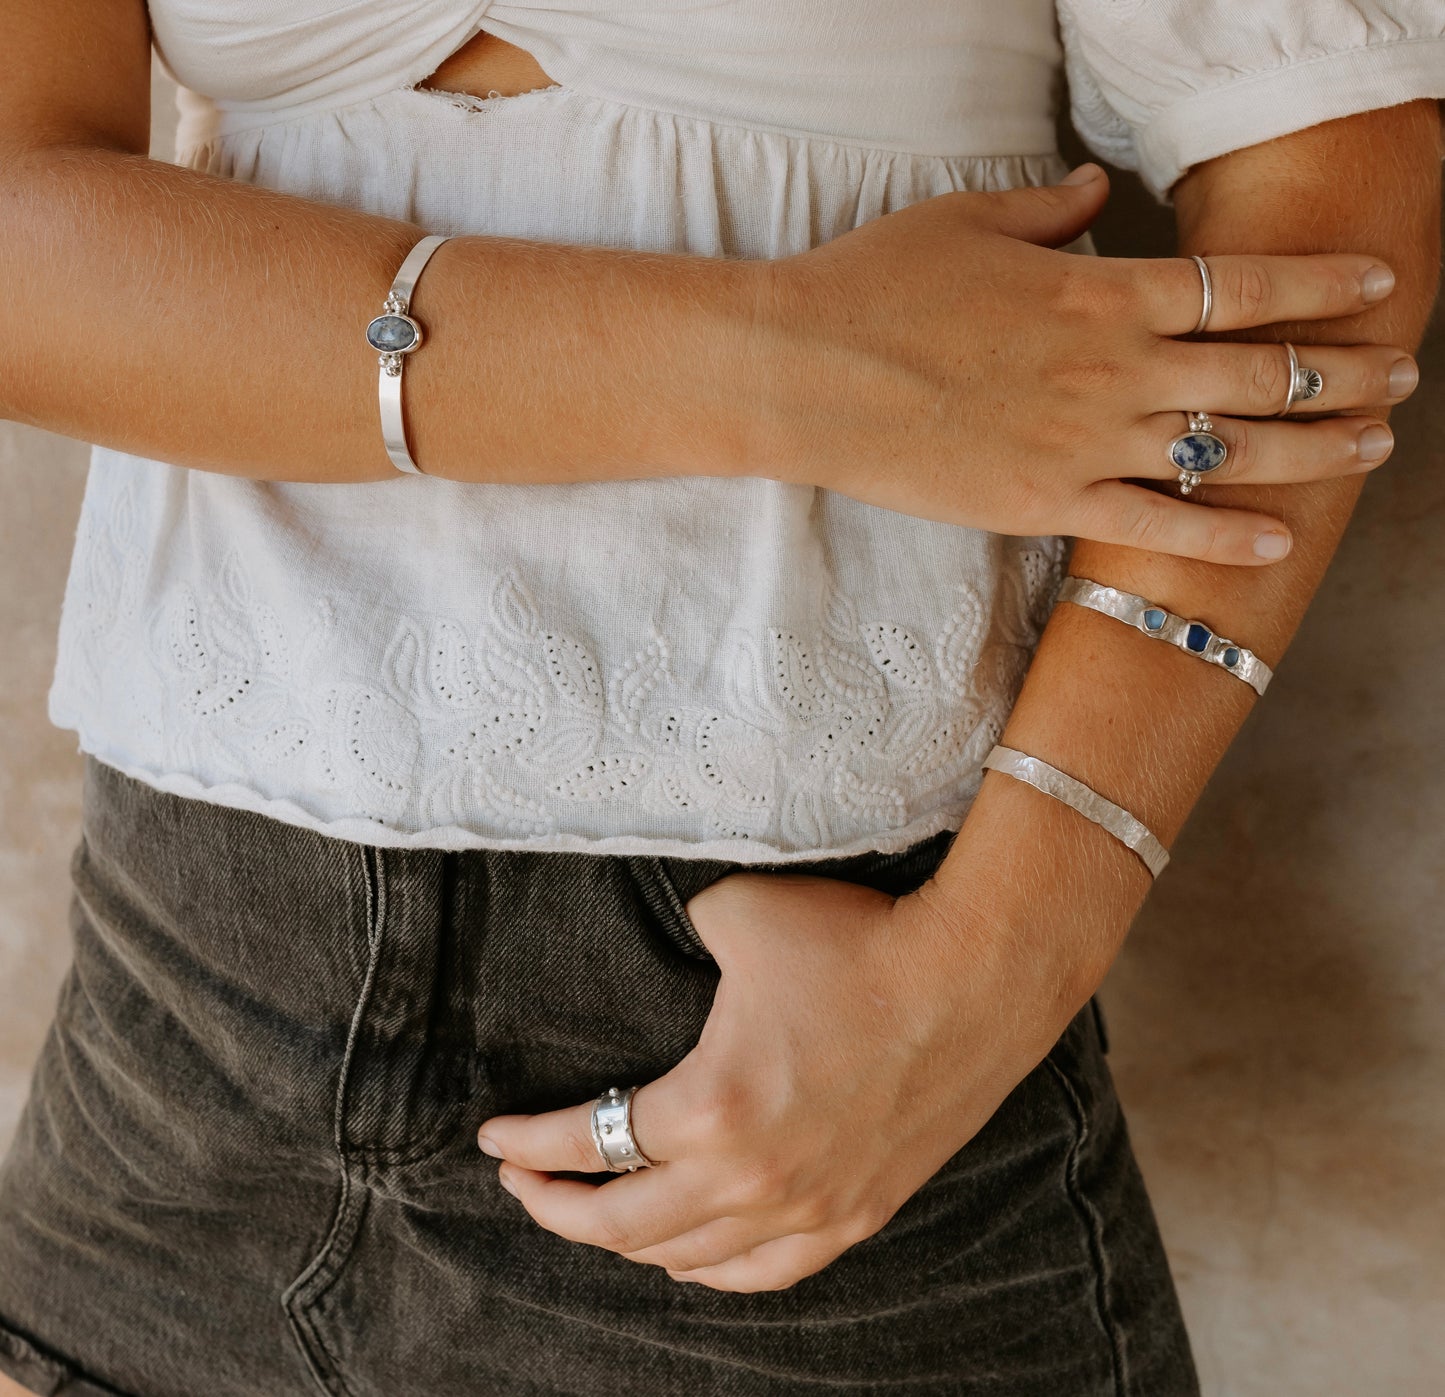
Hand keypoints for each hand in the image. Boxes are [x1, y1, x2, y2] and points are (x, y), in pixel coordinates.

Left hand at [474, 867, 1087, 1292]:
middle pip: (624, 1224)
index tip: (492, 1138)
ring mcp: (809, 1209)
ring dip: (627, 1242)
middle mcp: (752, 1179)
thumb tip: (669, 941)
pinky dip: (708, 1269)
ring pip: (689, 1260)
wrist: (976, 975)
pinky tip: (689, 1254)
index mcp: (710, 1109)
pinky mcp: (858, 1215)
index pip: (592, 1142)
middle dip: (557, 1208)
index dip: (530, 1143)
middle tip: (524, 1183)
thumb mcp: (738, 914)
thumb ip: (680, 934)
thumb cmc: (856, 940)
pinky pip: (764, 1274)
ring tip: (596, 1213)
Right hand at [750, 164, 1417, 564]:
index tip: (1377, 288)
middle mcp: (1111, 368)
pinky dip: (1219, 538)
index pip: (1241, 286)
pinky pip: (1153, 526)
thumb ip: (1047, 210)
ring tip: (1372, 447)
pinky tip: (1277, 541)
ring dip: (1314, 451)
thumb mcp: (964, 221)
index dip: (1320, 286)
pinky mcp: (1042, 504)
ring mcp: (1082, 442)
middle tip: (1400, 376)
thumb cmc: (872, 285)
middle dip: (1345, 373)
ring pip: (1228, 452)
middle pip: (1260, 373)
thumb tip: (1097, 192)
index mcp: (1098, 289)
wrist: (803, 372)